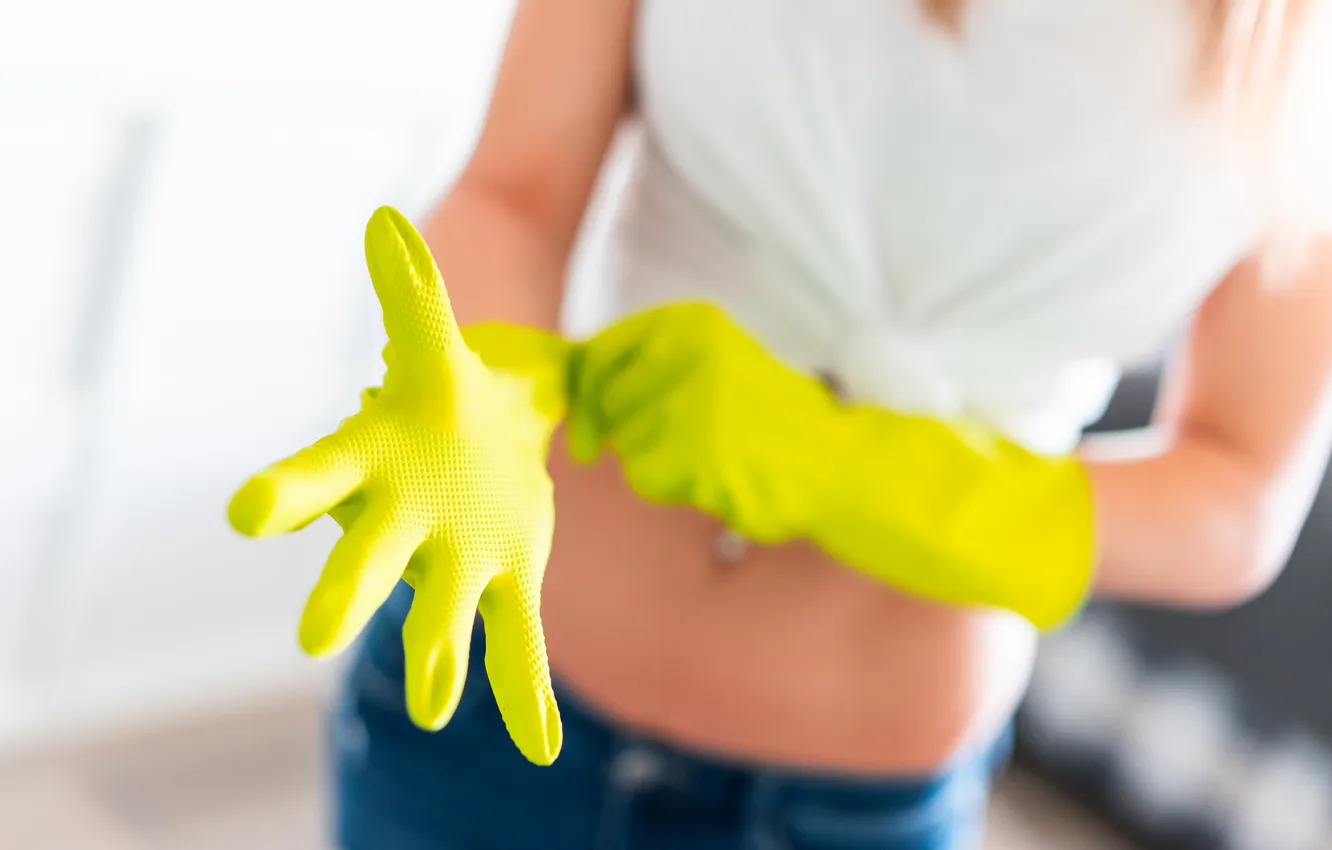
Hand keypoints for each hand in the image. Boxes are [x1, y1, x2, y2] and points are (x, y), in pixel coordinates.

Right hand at [228, 207, 568, 764]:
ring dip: (434, 657)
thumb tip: (383, 221)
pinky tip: (535, 748)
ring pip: (440, 612)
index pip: (318, 477)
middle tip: (315, 640)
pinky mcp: (510, 583)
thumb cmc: (446, 396)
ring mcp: (455, 561)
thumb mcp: (434, 345)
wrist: (489, 437)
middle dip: (347, 594)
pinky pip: (516, 645)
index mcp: (375, 466)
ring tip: (428, 705)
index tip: (249, 512)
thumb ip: (413, 294)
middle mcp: (403, 527)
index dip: (287, 494)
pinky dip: (523, 697)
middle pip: (368, 562)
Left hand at [566, 302, 842, 542]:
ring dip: (653, 460)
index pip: (601, 351)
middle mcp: (685, 352)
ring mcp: (689, 401)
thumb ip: (650, 366)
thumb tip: (575, 392)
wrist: (836, 463)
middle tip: (676, 446)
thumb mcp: (715, 364)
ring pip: (623, 442)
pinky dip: (669, 485)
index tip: (586, 427)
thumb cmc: (771, 420)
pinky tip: (713, 477)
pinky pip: (644, 476)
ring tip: (709, 456)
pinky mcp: (692, 451)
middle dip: (623, 431)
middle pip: (604, 401)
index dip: (585, 393)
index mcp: (690, 322)